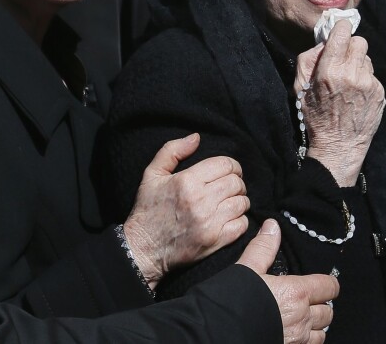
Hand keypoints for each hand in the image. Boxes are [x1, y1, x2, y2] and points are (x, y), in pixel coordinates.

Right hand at [124, 133, 249, 287]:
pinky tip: (229, 218)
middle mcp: (201, 200)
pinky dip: (240, 220)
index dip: (232, 165)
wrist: (143, 248)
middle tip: (229, 186)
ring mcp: (209, 222)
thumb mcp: (153, 174)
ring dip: (239, 200)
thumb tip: (196, 137)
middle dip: (237, 182)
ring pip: (241, 203)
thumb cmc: (148, 209)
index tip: (229, 170)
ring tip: (230, 201)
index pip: (225, 164)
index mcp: (187, 181)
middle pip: (236, 183)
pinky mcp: (215, 241)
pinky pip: (242, 225)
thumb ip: (173, 150)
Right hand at [237, 219, 338, 343]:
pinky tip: (293, 332)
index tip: (321, 281)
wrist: (222, 332)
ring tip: (303, 317)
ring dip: (316, 325)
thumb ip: (263, 247)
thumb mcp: (248, 268)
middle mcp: (302, 318)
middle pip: (328, 312)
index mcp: (297, 292)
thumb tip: (273, 226)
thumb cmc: (235, 299)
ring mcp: (297, 339)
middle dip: (321, 304)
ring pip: (321, 333)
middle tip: (308, 299)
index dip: (328, 283)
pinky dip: (306, 340)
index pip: (329, 287)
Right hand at [294, 20, 384, 186]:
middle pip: (359, 41)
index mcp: (330, 70)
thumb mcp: (300, 87)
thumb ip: (308, 59)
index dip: (340, 30)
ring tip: (348, 81)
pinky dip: (365, 80)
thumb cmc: (315, 116)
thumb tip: (324, 42)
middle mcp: (353, 73)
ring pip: (367, 58)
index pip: (343, 32)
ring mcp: (370, 83)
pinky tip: (356, 94)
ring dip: (358, 64)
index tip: (338, 34)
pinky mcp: (380, 93)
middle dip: (350, 47)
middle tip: (342, 60)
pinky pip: (373, 75)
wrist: (338, 146)